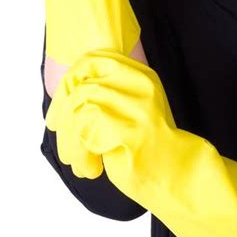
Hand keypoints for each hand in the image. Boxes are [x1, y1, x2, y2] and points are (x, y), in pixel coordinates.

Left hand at [49, 49, 236, 236]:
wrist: (179, 176)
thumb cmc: (148, 149)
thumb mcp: (128, 110)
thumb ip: (105, 95)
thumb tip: (64, 94)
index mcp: (140, 74)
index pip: (90, 61)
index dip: (67, 85)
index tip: (56, 116)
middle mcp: (139, 84)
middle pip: (81, 87)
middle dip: (63, 118)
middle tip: (63, 146)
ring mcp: (136, 106)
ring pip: (80, 110)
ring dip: (70, 142)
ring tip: (78, 163)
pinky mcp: (131, 130)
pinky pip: (86, 133)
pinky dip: (81, 155)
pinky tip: (90, 168)